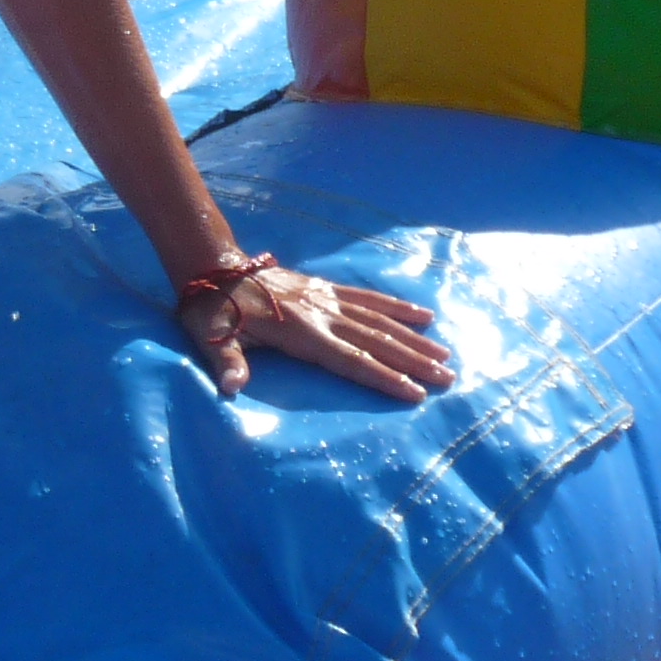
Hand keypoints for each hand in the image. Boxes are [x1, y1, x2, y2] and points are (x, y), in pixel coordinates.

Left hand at [181, 263, 453, 404]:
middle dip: (412, 362)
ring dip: (413, 339)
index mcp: (300, 333)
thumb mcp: (212, 337)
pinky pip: (367, 298)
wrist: (213, 266)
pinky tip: (423, 315)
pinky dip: (396, 306)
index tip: (414, 393)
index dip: (383, 378)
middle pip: (375, 342)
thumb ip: (227, 363)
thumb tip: (231, 389)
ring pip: (379, 321)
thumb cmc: (212, 310)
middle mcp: (322, 315)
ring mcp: (326, 299)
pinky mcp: (325, 288)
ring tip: (444, 355)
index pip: (350, 361)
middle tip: (448, 378)